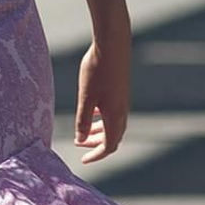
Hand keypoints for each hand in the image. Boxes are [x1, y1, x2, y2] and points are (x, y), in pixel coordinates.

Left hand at [74, 32, 130, 164]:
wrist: (113, 44)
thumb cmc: (97, 70)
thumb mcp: (85, 97)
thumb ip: (82, 120)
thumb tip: (80, 139)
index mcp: (115, 116)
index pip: (109, 145)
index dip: (97, 155)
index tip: (84, 160)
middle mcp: (122, 110)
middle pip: (113, 136)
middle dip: (97, 144)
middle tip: (81, 146)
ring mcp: (123, 100)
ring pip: (113, 124)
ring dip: (100, 131)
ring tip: (85, 133)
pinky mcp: (121, 90)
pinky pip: (114, 112)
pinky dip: (103, 118)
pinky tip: (92, 112)